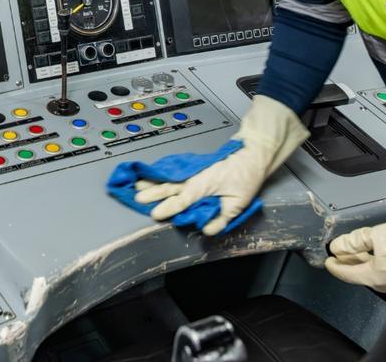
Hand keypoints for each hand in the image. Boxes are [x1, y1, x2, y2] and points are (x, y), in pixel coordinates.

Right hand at [134, 95, 307, 235]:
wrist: (249, 154)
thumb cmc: (245, 178)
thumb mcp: (238, 203)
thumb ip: (222, 217)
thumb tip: (207, 230)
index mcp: (203, 186)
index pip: (182, 200)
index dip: (169, 208)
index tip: (155, 214)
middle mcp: (193, 178)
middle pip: (169, 186)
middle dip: (153, 193)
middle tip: (136, 198)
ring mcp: (192, 171)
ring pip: (168, 177)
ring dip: (152, 181)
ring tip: (136, 184)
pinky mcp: (193, 167)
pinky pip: (172, 171)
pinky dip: (160, 173)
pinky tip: (150, 175)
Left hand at [325, 220, 385, 292]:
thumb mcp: (379, 235)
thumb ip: (354, 241)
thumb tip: (338, 246)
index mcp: (376, 276)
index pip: (346, 274)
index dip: (334, 267)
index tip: (329, 262)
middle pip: (360, 274)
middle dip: (348, 263)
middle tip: (340, 254)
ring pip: (374, 274)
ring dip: (363, 263)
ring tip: (358, 252)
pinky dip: (377, 265)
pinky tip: (380, 255)